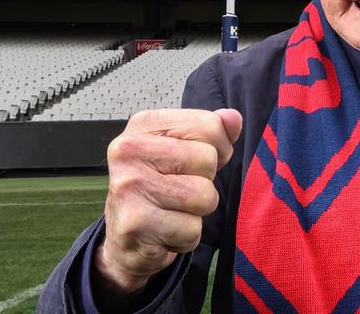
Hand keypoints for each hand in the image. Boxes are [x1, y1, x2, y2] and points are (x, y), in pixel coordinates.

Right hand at [94, 108, 242, 303]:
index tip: (196, 164)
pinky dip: (186, 237)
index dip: (219, 149)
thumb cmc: (160, 189)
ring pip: (204, 196)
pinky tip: (165, 232)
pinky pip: (192, 230)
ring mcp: (128, 186)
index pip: (210, 125)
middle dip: (205, 182)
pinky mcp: (134, 223)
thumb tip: (233, 118)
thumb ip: (212, 132)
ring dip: (197, 212)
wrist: (126, 240)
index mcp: (143, 124)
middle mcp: (129, 150)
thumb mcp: (185, 151)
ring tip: (173, 212)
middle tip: (179, 192)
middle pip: (208, 160)